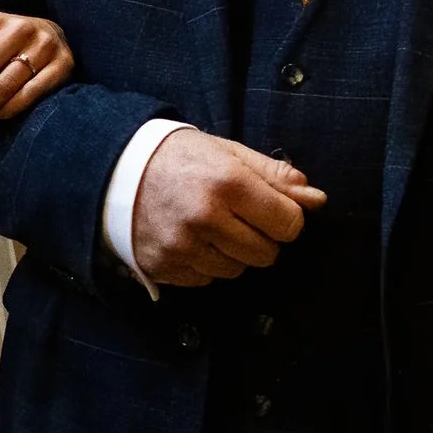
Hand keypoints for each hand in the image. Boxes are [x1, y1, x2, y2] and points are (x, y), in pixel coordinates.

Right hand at [131, 130, 324, 287]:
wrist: (114, 171)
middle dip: (260, 237)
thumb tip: (317, 200)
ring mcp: (182, 246)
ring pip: (237, 270)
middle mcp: (204, 218)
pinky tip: (188, 239)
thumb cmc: (179, 158)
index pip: (289, 224)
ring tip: (209, 226)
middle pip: (267, 253)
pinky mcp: (164, 266)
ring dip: (231, 252)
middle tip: (236, 216)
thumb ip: (275, 176)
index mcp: (226, 183)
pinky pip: (206, 279)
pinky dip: (204, 263)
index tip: (267, 208)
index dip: (284, 217)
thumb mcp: (228, 153)